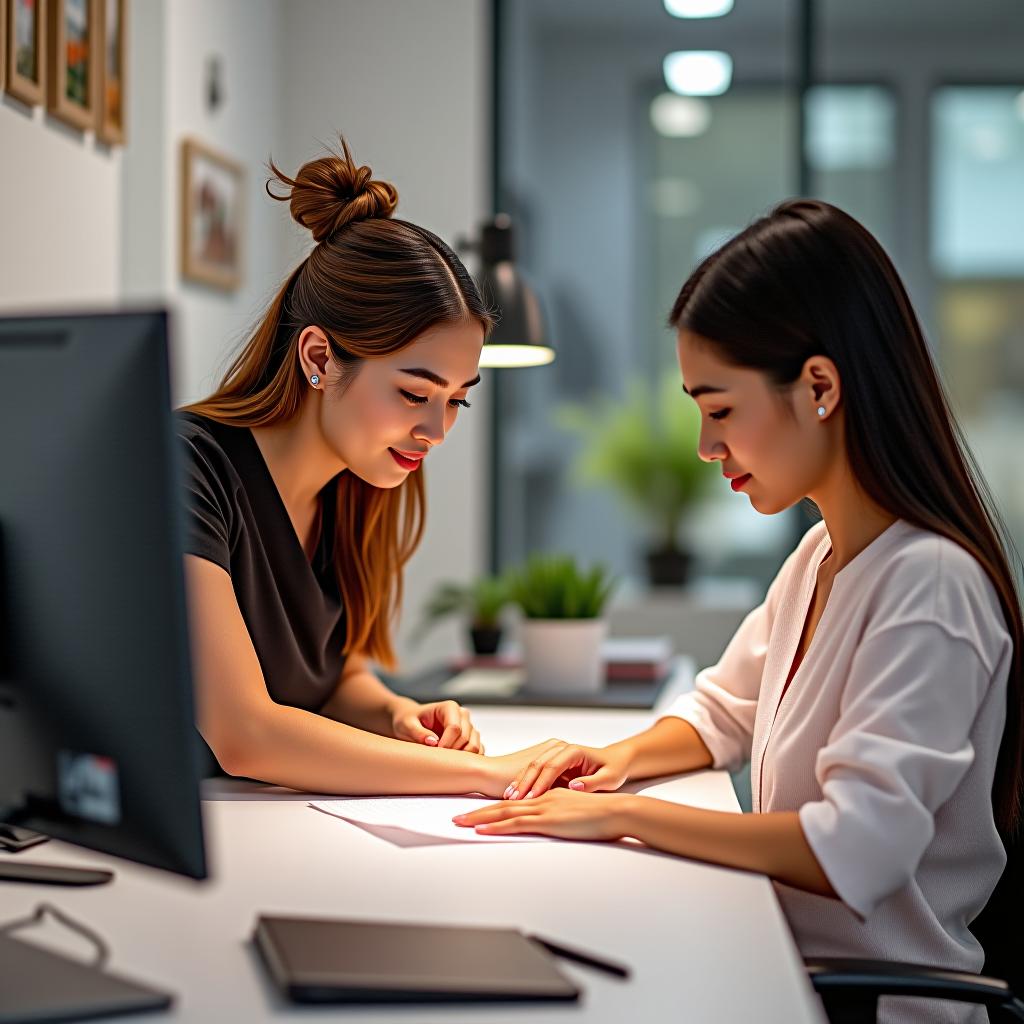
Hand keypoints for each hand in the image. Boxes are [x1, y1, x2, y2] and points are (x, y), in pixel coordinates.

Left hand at [390, 698, 482, 752]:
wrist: (413, 722)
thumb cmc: (409, 721)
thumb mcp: (406, 725)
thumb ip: (418, 733)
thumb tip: (433, 742)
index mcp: (450, 707)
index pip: (455, 728)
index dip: (446, 744)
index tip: (434, 751)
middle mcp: (463, 715)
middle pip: (466, 738)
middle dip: (452, 752)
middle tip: (437, 758)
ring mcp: (469, 727)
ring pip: (474, 746)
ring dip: (461, 757)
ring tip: (444, 760)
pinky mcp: (471, 738)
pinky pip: (478, 751)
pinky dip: (468, 760)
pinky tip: (453, 762)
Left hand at [452, 789, 633, 841]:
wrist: (615, 811)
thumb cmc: (602, 814)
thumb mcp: (576, 812)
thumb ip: (561, 815)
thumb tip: (551, 823)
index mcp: (548, 796)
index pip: (515, 801)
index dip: (493, 807)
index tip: (475, 812)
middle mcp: (541, 799)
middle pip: (503, 805)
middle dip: (478, 811)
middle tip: (457, 818)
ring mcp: (543, 808)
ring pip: (505, 812)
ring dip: (480, 818)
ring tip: (461, 823)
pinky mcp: (547, 820)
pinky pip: (516, 822)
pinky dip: (496, 825)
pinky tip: (482, 829)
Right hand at [492, 738, 631, 800]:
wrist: (616, 759)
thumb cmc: (614, 769)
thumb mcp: (608, 779)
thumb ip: (591, 783)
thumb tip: (573, 787)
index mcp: (574, 751)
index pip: (553, 766)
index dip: (541, 783)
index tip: (532, 798)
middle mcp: (562, 748)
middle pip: (538, 764)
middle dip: (525, 782)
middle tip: (513, 799)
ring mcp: (555, 752)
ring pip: (532, 766)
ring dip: (520, 781)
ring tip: (509, 797)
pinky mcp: (551, 760)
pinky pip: (534, 771)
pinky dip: (524, 781)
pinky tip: (516, 793)